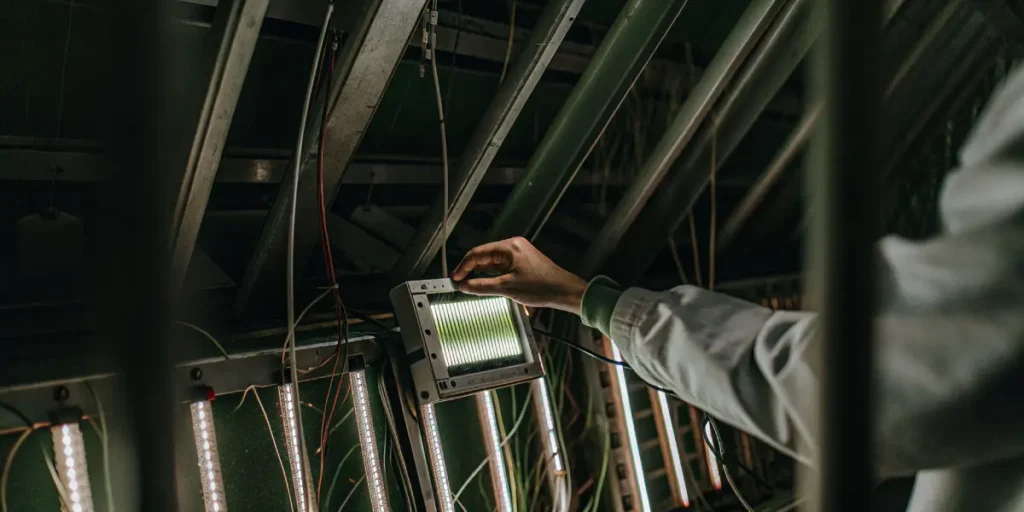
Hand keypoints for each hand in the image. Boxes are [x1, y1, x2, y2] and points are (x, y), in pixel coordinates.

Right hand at [451, 237, 587, 314]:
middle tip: (460, 283)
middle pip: (484, 256)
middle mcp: (513, 246)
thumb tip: (464, 286)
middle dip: (471, 270)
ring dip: (481, 274)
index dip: (463, 266)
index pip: (478, 253)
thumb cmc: (541, 287)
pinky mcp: (522, 262)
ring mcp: (518, 254)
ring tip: (470, 286)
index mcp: (509, 247)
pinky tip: (486, 285)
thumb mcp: (507, 288)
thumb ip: (482, 286)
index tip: (455, 278)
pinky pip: (501, 267)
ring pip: (492, 263)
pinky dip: (492, 275)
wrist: (565, 291)